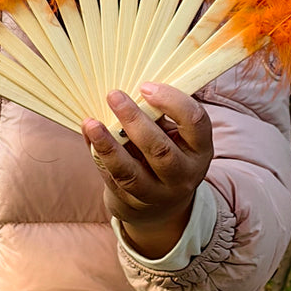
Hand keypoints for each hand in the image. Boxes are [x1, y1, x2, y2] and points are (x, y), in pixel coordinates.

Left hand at [82, 82, 213, 259]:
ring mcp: (159, 194)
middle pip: (161, 150)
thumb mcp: (174, 134)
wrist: (162, 201)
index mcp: (200, 149)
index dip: (172, 101)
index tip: (145, 87)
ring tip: (91, 123)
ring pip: (132, 173)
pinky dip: (100, 157)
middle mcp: (184, 175)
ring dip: (109, 146)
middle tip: (114, 96)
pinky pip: (114, 179)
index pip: (195, 121)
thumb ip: (156, 115)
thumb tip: (126, 93)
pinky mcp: (133, 203)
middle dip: (135, 121)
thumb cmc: (167, 150)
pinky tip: (90, 135)